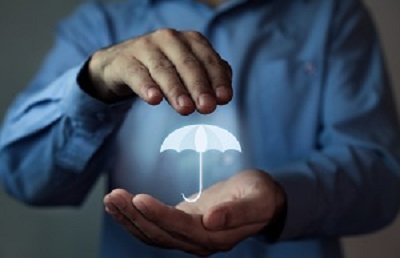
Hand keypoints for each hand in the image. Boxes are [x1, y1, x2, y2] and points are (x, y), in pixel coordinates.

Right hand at [86, 28, 232, 114]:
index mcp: (190, 40)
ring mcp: (145, 47)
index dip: (218, 79)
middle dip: (199, 86)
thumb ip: (208, 79)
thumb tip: (222, 95)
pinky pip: (136, 74)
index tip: (224, 98)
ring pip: (163, 69)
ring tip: (185, 108)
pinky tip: (153, 99)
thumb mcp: (186, 72)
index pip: (208, 60)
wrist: (119, 64)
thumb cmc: (162, 69)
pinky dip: (146, 86)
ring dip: (176, 90)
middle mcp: (169, 39)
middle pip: (187, 64)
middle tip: (207, 107)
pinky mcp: (124, 61)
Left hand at [103, 169, 285, 255]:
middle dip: (134, 216)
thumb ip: (236, 213)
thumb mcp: (256, 200)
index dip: (159, 216)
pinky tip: (121, 205)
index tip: (138, 199)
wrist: (260, 200)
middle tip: (114, 196)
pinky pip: (155, 226)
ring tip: (110, 199)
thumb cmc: (260, 196)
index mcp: (215, 238)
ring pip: (152, 234)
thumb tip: (212, 220)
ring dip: (129, 218)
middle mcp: (198, 243)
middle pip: (160, 234)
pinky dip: (136, 217)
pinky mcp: (182, 226)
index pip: (181, 228)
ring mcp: (188, 237)